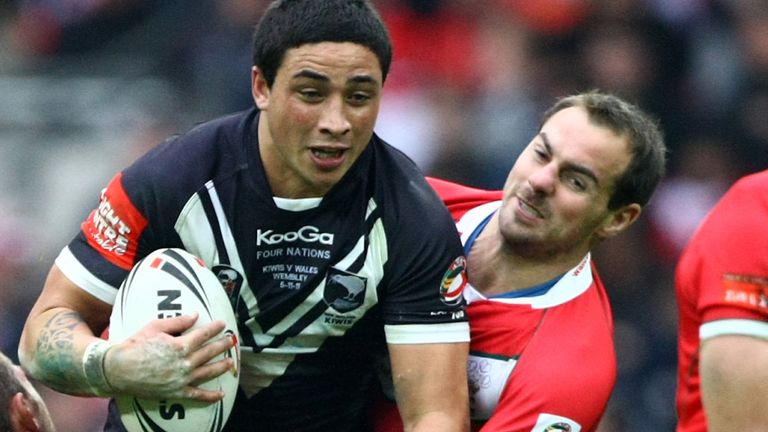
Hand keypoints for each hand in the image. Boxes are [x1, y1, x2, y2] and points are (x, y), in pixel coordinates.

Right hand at [104, 313, 234, 401]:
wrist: (117, 369)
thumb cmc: (135, 346)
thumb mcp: (155, 327)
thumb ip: (177, 322)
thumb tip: (195, 315)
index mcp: (180, 345)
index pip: (203, 334)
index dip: (215, 328)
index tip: (222, 324)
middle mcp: (184, 363)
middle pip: (209, 352)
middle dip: (222, 345)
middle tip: (232, 340)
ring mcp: (182, 379)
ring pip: (208, 372)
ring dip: (221, 366)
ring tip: (230, 362)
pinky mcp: (176, 392)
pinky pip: (197, 395)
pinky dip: (210, 396)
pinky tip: (220, 394)